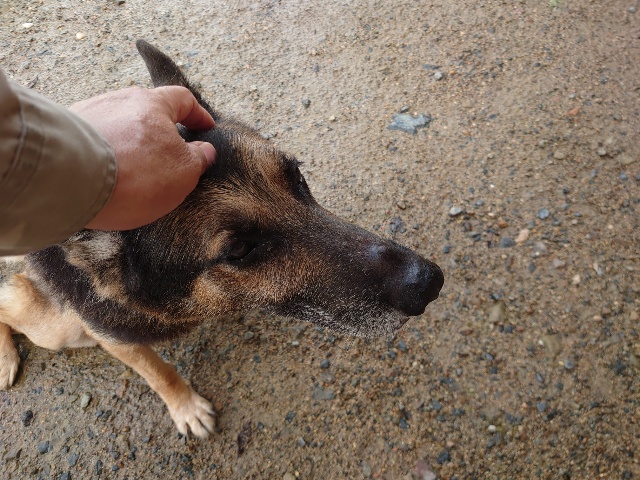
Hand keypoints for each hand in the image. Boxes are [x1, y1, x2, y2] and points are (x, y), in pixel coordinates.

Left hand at [69, 86, 215, 230]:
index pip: (182, 99)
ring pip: (119, 126)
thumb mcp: (183, 171)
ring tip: (134, 171)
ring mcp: (89, 114)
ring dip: (130, 145)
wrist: (70, 179)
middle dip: (160, 133)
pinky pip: (95, 141)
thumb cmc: (135, 173)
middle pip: (147, 112)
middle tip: (167, 155)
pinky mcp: (65, 132)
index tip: (205, 128)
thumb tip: (204, 151)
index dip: (197, 115)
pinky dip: (106, 155)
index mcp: (152, 104)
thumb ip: (198, 159)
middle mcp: (118, 100)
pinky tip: (107, 176)